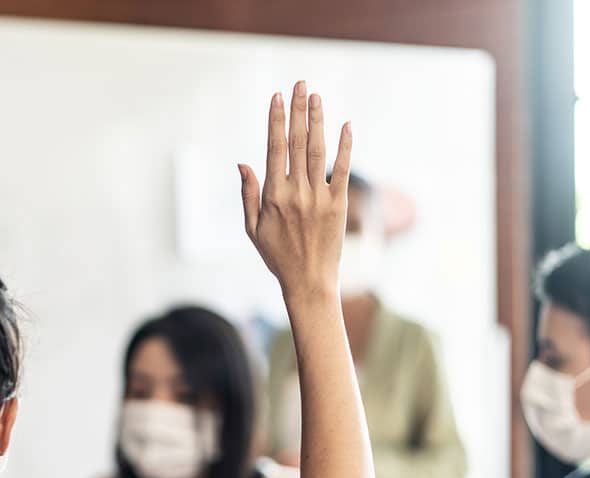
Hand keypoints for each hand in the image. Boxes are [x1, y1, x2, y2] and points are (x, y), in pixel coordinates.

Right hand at [239, 81, 351, 302]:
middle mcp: (296, 192)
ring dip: (318, 120)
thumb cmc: (277, 256)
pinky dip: (345, 146)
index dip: (276, 120)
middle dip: (298, 110)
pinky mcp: (339, 205)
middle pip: (298, 142)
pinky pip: (342, 170)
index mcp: (273, 196)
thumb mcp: (252, 228)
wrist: (309, 281)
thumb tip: (243, 163)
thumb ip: (248, 194)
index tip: (277, 97)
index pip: (274, 149)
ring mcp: (319, 197)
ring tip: (316, 96)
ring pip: (318, 150)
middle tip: (300, 84)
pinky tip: (346, 125)